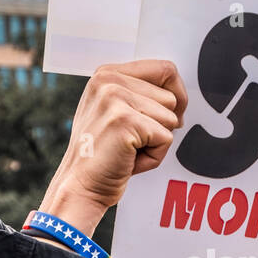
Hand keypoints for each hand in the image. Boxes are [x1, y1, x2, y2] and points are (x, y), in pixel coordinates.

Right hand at [38, 59, 187, 236]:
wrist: (79, 187)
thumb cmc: (101, 155)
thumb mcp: (114, 113)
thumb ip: (139, 96)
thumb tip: (179, 94)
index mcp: (107, 74)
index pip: (165, 70)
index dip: (176, 97)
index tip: (166, 118)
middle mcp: (108, 80)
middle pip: (171, 97)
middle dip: (162, 125)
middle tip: (132, 142)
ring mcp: (115, 98)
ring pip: (171, 118)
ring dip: (157, 142)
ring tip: (128, 151)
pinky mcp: (125, 121)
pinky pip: (166, 138)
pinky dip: (154, 157)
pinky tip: (129, 160)